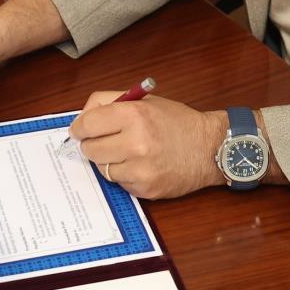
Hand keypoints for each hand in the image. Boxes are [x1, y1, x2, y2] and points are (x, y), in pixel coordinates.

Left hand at [72, 94, 227, 199]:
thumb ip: (109, 102)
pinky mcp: (145, 189)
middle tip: (105, 142)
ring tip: (128, 153)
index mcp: (134, 114)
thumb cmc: (177, 122)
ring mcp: (140, 169)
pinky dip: (124, 175)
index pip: (86, 124)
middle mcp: (135, 142)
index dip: (79, 128)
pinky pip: (119, 183)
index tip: (79, 131)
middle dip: (93, 145)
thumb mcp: (145, 101)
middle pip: (89, 149)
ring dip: (109, 161)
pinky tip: (141, 166)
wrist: (209, 148)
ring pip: (102, 168)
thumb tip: (81, 118)